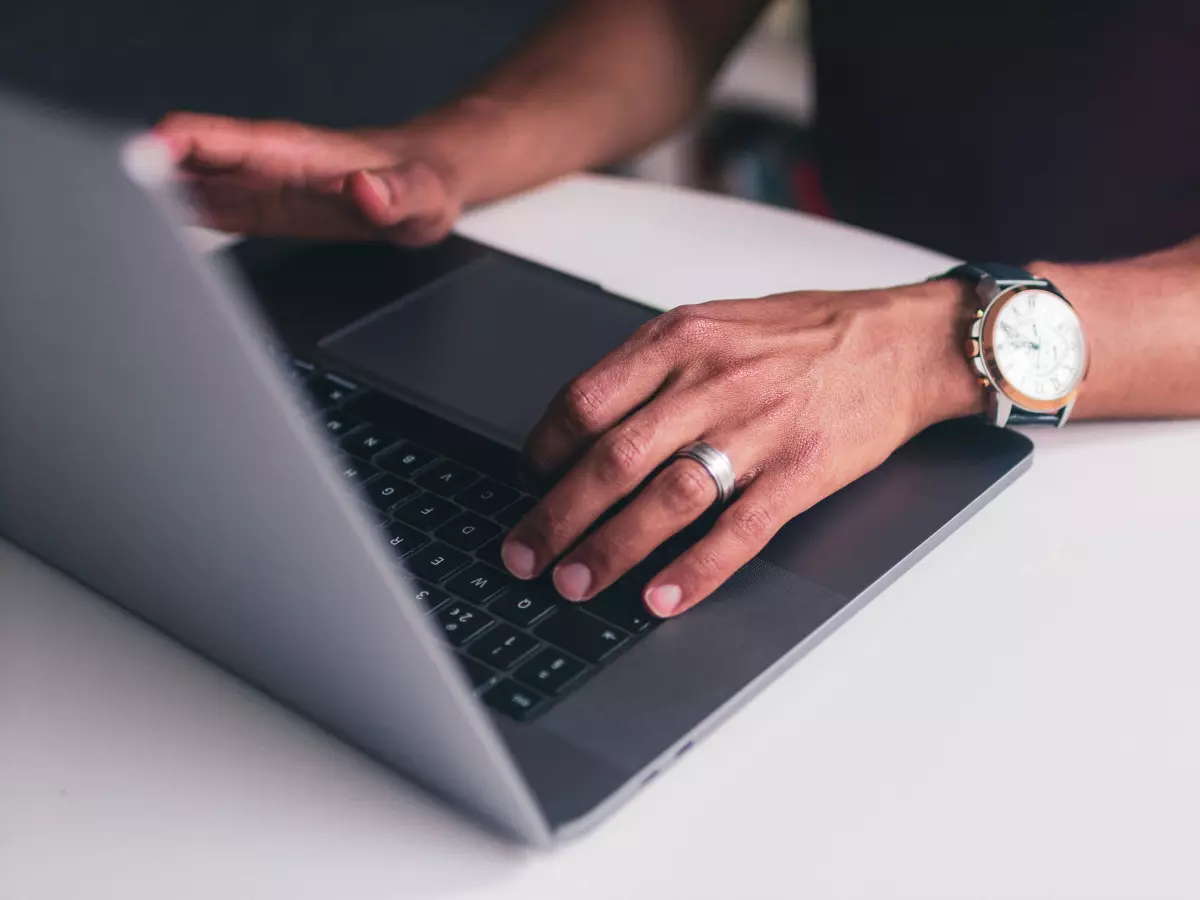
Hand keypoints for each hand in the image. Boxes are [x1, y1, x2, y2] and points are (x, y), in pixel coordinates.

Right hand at [154, 104, 494, 244]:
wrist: (429, 184)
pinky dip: (176, 223)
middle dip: (139, 179)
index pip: (210, 137)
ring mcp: (258, 185)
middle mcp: (263, 163)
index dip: (165, 148)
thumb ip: (393, 194)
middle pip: (180, 159)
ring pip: (184, 185)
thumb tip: (363, 189)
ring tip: (120, 238)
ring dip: (149, 205)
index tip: (133, 168)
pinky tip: (156, 243)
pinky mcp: (262, 209)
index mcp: (290, 151)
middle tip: (108, 214)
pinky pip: (205, 210)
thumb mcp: (421, 194)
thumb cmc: (424, 182)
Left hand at [500, 280, 981, 616]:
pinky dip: (695, 570)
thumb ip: (654, 368)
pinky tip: (661, 597)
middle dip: (558, 515)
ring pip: (666, 498)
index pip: (585, 400)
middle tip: (525, 555)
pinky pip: (739, 530)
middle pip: (613, 458)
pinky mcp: (801, 472)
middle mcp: (711, 382)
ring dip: (611, 548)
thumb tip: (587, 425)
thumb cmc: (804, 335)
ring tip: (576, 583)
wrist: (901, 342)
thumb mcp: (716, 324)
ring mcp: (758, 429)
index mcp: (681, 340)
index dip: (544, 451)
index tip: (530, 482)